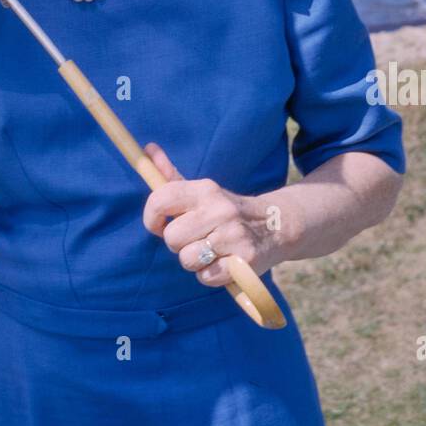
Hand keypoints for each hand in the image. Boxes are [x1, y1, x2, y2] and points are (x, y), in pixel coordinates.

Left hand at [141, 142, 286, 286]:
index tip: (159, 225)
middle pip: (171, 237)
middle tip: (194, 239)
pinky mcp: (245, 260)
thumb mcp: (203, 190)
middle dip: (178, 244)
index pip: (161, 199)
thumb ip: (171, 175)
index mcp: (205, 189)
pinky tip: (222, 263)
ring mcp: (234, 235)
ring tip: (210, 252)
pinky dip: (211, 275)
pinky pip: (207, 277)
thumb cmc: (228, 210)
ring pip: (187, 259)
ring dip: (194, 262)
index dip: (151, 217)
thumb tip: (148, 149)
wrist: (277, 224)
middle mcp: (219, 209)